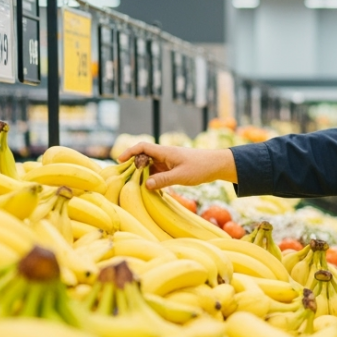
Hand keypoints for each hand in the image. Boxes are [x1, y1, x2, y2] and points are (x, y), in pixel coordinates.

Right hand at [117, 143, 237, 189]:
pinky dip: (152, 179)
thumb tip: (145, 185)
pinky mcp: (172, 168)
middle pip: (143, 157)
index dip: (129, 152)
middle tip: (125, 178)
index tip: (119, 161)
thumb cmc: (200, 168)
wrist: (216, 165)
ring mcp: (168, 162)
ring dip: (142, 174)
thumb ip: (163, 180)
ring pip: (150, 166)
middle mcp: (164, 155)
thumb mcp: (181, 176)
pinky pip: (157, 172)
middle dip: (133, 166)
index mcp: (165, 152)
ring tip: (134, 186)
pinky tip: (149, 189)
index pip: (143, 147)